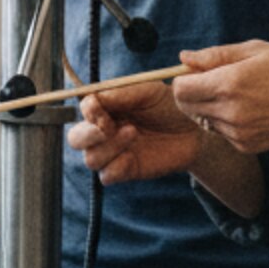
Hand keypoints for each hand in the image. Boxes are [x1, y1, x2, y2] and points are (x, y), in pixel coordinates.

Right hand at [66, 76, 204, 185]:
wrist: (194, 129)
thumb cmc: (169, 106)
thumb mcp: (147, 91)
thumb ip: (119, 93)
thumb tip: (92, 99)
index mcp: (106, 108)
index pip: (83, 111)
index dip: (88, 112)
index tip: (101, 111)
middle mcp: (104, 131)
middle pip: (75, 139)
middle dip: (87, 135)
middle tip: (107, 128)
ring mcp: (113, 153)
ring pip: (91, 159)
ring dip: (109, 147)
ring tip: (133, 132)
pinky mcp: (125, 170)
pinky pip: (106, 176)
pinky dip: (116, 167)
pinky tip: (133, 156)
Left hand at [171, 42, 268, 153]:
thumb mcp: (254, 50)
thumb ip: (215, 55)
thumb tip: (184, 57)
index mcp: (229, 83)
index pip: (180, 88)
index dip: (182, 78)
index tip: (195, 73)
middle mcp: (229, 111)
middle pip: (185, 107)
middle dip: (191, 93)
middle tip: (213, 82)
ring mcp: (236, 132)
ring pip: (201, 120)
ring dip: (208, 107)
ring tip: (237, 95)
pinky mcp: (244, 145)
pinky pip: (220, 132)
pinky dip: (225, 121)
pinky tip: (248, 110)